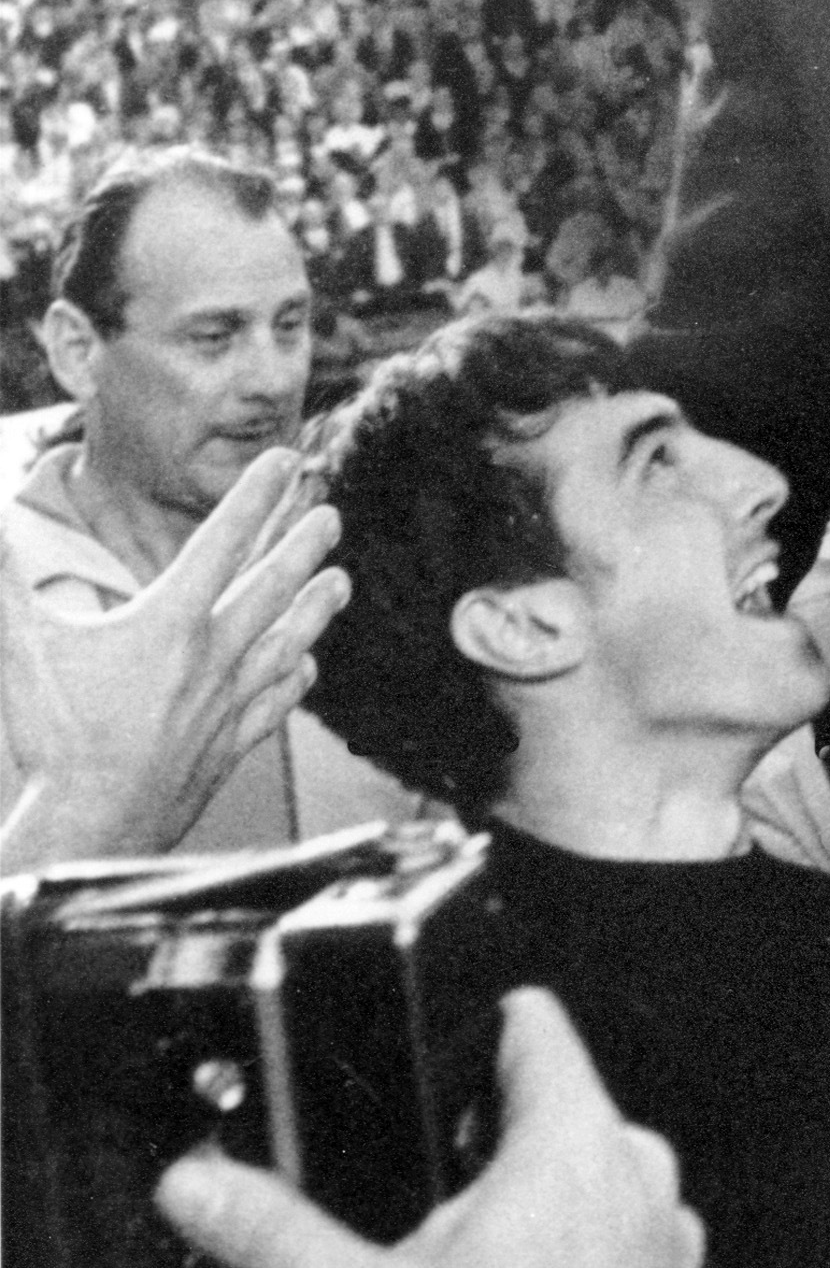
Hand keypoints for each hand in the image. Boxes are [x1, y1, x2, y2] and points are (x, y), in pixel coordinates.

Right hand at [1, 451, 348, 868]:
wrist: (91, 824)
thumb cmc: (56, 736)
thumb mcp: (21, 646)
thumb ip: (3, 581)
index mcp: (169, 623)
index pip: (221, 541)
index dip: (255, 496)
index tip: (286, 460)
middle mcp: (212, 657)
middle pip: (270, 587)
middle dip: (301, 545)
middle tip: (330, 513)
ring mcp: (227, 703)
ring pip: (286, 642)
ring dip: (315, 608)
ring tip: (341, 581)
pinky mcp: (229, 746)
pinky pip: (275, 705)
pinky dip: (295, 680)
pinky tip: (309, 668)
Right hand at [156, 988, 703, 1267]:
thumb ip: (272, 1231)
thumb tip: (200, 1184)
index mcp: (573, 1149)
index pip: (541, 1034)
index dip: (501, 1020)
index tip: (484, 1016)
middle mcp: (640, 1181)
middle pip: (571, 1114)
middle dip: (507, 1137)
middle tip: (441, 1175)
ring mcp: (669, 1242)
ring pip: (606, 1183)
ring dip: (550, 1204)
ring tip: (477, 1249)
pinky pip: (627, 1245)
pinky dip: (581, 1253)